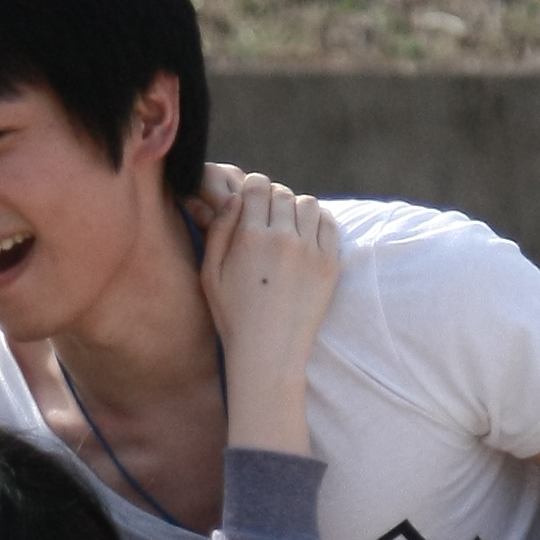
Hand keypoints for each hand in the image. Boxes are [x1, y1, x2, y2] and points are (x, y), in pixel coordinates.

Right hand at [197, 171, 341, 453]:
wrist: (269, 353)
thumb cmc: (232, 316)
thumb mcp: (210, 274)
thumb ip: (219, 230)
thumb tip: (235, 197)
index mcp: (249, 237)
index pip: (256, 186)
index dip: (252, 188)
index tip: (251, 200)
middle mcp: (282, 238)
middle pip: (282, 193)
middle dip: (273, 198)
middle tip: (268, 216)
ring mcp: (309, 251)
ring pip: (307, 204)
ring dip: (296, 209)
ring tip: (288, 227)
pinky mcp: (329, 265)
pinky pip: (328, 224)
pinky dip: (318, 222)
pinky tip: (306, 236)